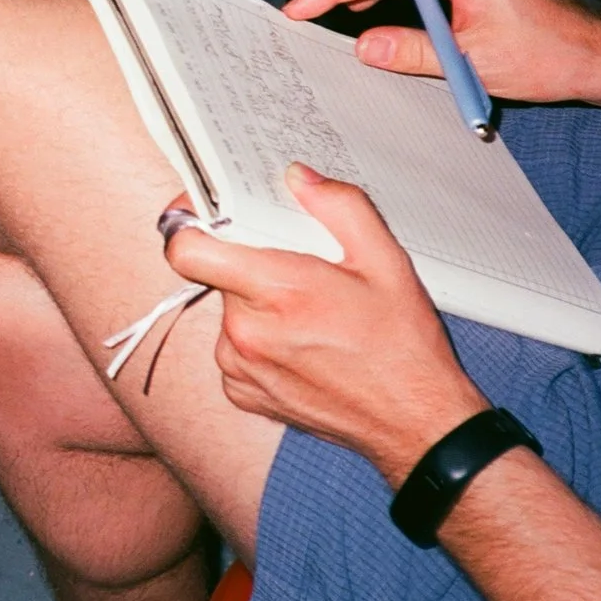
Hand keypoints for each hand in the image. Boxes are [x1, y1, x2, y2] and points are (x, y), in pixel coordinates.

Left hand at [162, 168, 488, 482]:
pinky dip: (260, 341)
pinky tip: (303, 346)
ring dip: (257, 305)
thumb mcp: (385, 260)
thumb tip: (297, 178)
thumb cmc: (402, 345)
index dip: (188, 222)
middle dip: (250, 263)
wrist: (414, 423)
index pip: (187, 249)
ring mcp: (239, 368)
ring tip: (311, 316)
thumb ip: (339, 207)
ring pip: (228, 310)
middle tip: (299, 270)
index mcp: (276, 292)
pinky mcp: (242, 393)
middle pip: (217, 273)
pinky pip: (234, 348)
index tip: (207, 213)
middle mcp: (245, 333)